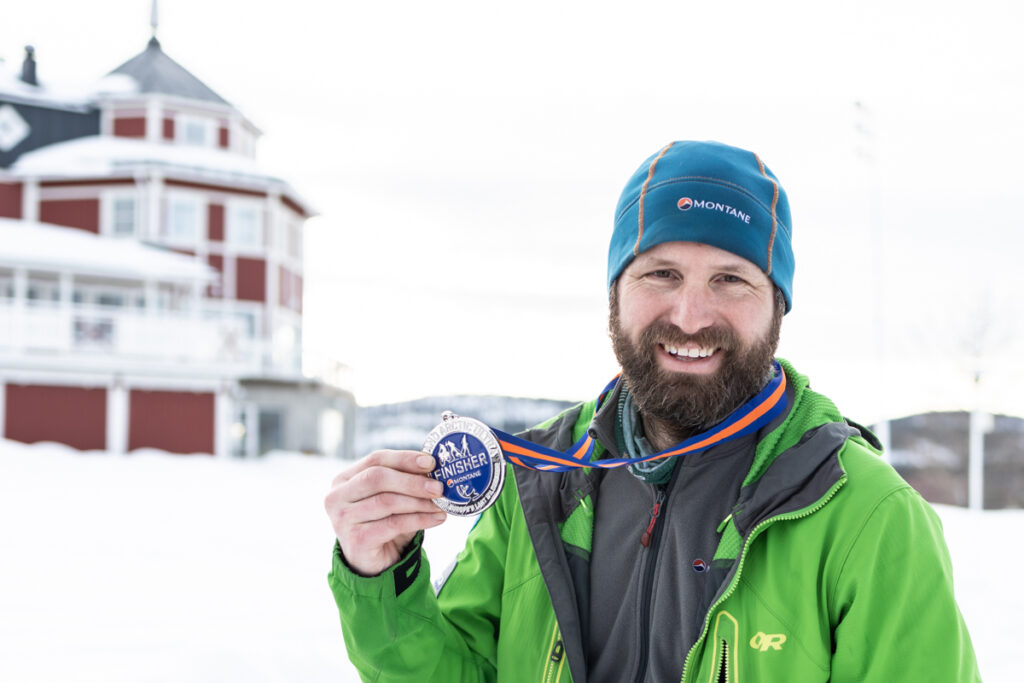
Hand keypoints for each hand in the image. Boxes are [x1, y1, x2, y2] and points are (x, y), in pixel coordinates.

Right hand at [324, 450, 446, 575]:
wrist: (374, 564)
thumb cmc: (383, 523)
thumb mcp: (392, 497)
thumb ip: (405, 480)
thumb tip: (433, 467)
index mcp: (344, 479)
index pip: (376, 459)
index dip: (404, 458)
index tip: (431, 462)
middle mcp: (337, 497)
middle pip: (377, 478)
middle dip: (412, 481)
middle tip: (438, 487)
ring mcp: (343, 519)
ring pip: (387, 501)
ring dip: (419, 502)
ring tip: (440, 504)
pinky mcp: (356, 540)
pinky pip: (393, 524)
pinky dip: (419, 520)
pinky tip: (436, 518)